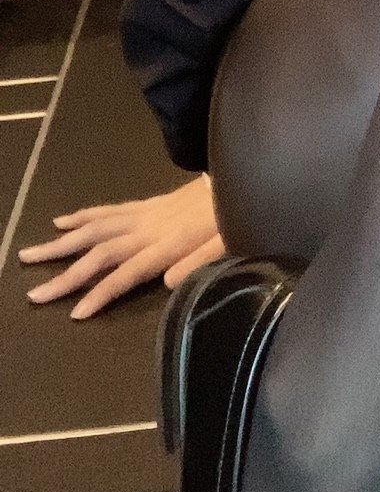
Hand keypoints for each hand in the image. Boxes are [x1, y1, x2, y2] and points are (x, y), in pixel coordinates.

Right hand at [17, 176, 224, 318]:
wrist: (236, 179)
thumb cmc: (231, 219)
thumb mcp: (225, 244)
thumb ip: (199, 263)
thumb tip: (167, 282)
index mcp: (167, 245)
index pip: (126, 273)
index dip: (100, 292)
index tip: (75, 312)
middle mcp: (147, 229)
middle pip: (99, 253)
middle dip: (65, 274)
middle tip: (34, 293)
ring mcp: (143, 215)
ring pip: (95, 229)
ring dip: (61, 243)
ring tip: (32, 255)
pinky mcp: (145, 205)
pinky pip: (108, 211)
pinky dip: (83, 216)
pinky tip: (62, 221)